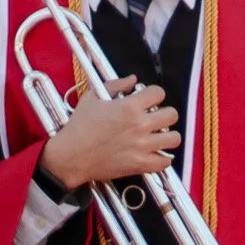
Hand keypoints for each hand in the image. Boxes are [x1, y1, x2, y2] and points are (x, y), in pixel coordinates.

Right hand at [37, 77, 179, 188]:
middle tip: (154, 118)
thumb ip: (115, 85)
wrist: (70, 157)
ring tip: (157, 136)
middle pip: (172, 114)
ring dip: (167, 135)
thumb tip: (133, 79)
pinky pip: (165, 162)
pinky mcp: (140, 164)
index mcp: (129, 107)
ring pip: (174, 138)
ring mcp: (142, 146)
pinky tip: (154, 153)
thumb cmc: (78, 127)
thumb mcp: (92, 98)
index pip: (159, 92)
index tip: (148, 100)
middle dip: (164, 113)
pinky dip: (163, 158)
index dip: (154, 94)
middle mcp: (139, 125)